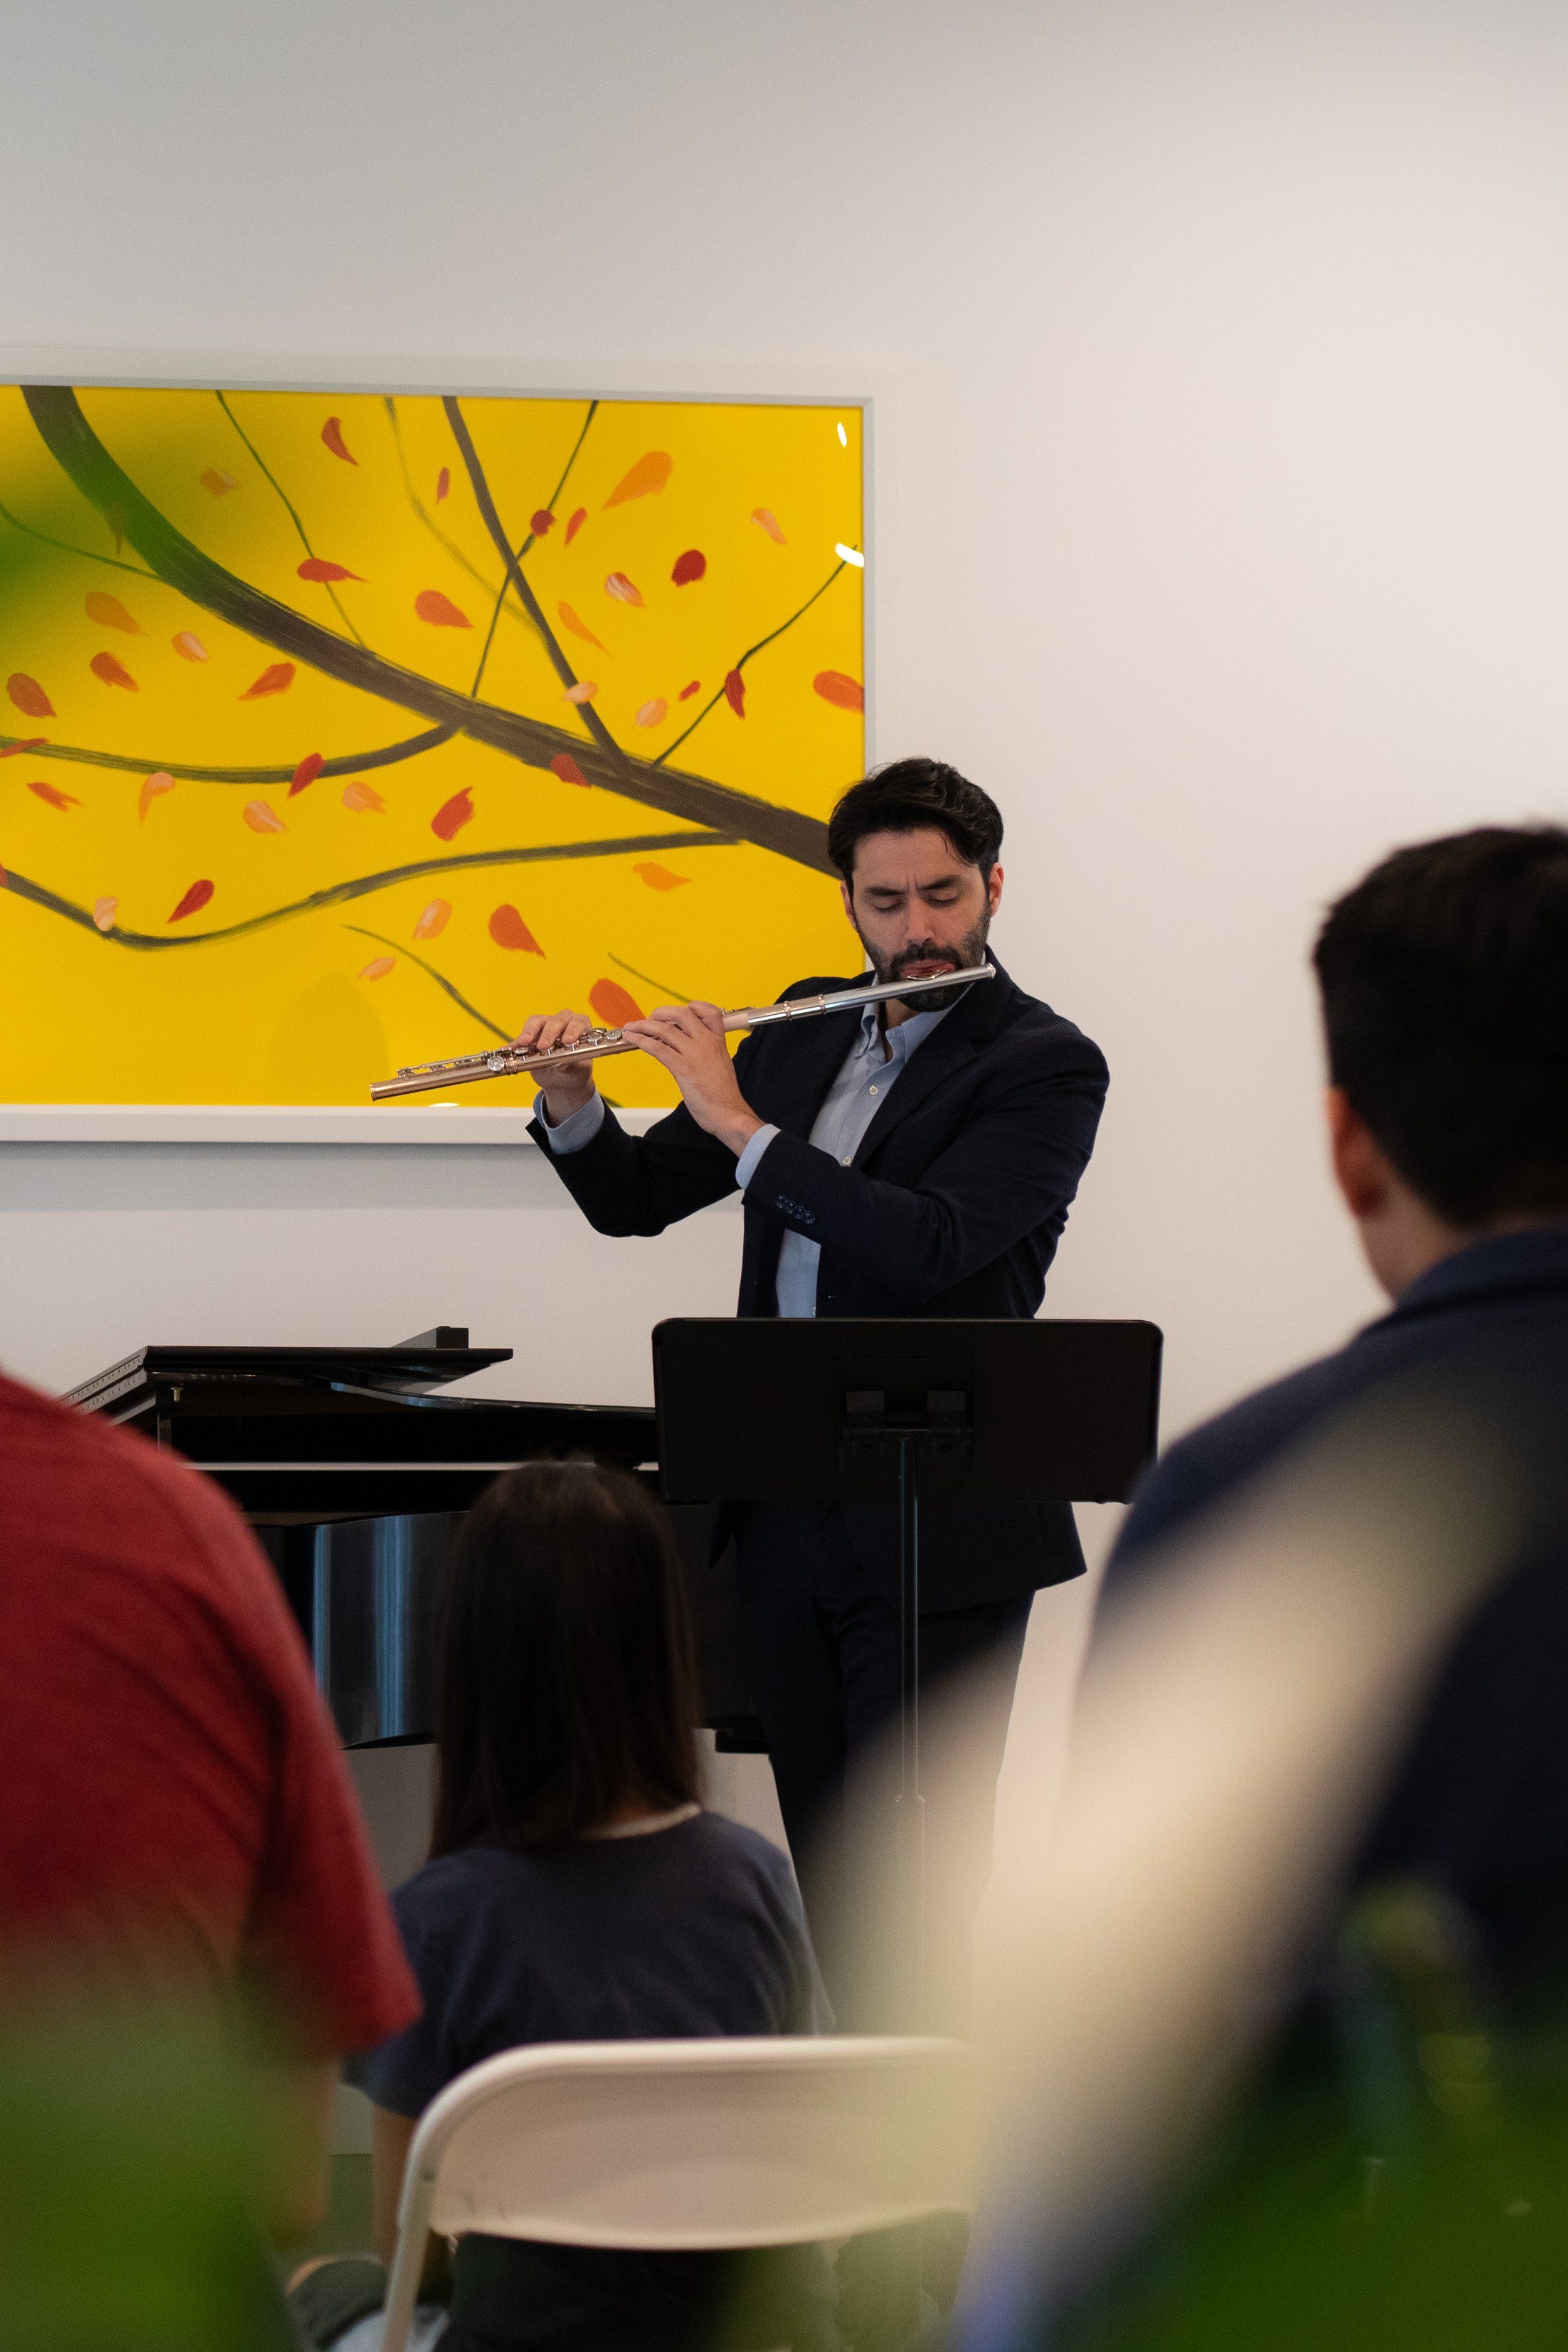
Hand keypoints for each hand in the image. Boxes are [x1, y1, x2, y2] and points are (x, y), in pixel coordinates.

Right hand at [511, 1007, 597, 1123]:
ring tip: (524, 1043)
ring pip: (537, 1022)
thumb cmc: (575, 1071)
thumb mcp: (579, 1072)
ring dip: (530, 1032)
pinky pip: (522, 1035)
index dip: (573, 1030)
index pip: (578, 1023)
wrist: (561, 1079)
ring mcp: (546, 1025)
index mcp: (581, 1027)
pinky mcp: (531, 1034)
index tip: (567, 1041)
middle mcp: (564, 1022)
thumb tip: (563, 1064)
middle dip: (549, 1034)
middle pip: (556, 1021)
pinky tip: (510, 1049)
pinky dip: (516, 1043)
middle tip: (543, 1046)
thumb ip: (574, 1067)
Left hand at [622, 1001, 763, 1155]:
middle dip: (661, 1012)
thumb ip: (706, 1053)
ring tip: (631, 1028)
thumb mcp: (720, 1066)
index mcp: (718, 1041)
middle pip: (681, 1014)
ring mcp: (694, 1054)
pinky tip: (632, 1039)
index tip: (678, 1014)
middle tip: (650, 1018)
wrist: (729, 1114)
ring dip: (643, 1026)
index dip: (692, 1007)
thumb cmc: (724, 1096)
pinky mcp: (683, 1068)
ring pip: (665, 1029)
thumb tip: (686, 1049)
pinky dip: (641, 1040)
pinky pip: (658, 1048)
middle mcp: (707, 1043)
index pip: (709, 1011)